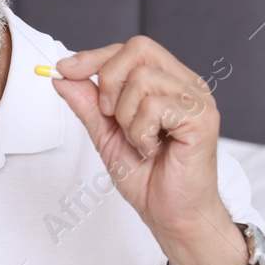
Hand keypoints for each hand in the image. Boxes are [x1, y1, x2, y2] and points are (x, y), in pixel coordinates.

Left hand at [54, 36, 245, 264]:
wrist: (172, 216)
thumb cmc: (147, 178)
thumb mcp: (106, 135)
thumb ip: (88, 104)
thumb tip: (62, 75)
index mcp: (168, 82)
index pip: (130, 49)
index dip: (94, 56)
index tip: (63, 70)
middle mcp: (186, 84)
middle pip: (138, 49)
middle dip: (108, 81)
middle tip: (110, 117)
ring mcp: (198, 99)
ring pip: (142, 80)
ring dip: (126, 117)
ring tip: (139, 142)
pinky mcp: (202, 118)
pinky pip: (155, 106)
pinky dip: (141, 132)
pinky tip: (151, 150)